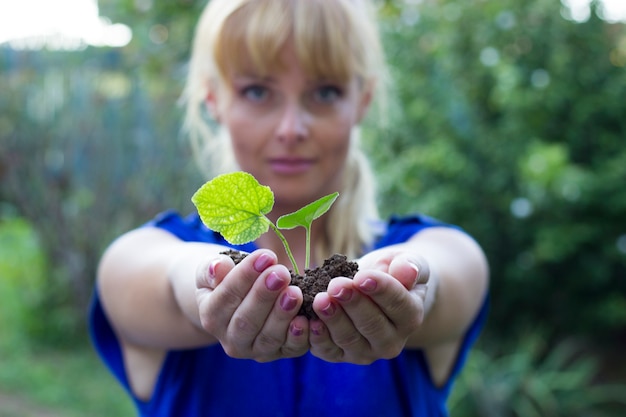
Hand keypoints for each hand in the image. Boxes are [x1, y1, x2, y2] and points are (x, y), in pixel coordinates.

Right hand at [195, 249, 308, 360]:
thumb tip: (218, 266)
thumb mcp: (211, 271)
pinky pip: (290, 349)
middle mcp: (231, 340)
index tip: (264, 256)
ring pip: (268, 337)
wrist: (240, 300)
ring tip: (294, 292)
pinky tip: (306, 319)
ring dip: (282, 315)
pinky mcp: (280, 353)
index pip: (226, 297)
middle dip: (265, 296)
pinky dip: (299, 337)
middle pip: (246, 321)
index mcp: (211, 317)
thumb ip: (211, 269)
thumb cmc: (226, 279)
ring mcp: (255, 350)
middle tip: (281, 274)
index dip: (245, 276)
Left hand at [309, 249, 428, 363]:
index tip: (362, 276)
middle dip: (353, 304)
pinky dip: (317, 338)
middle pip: (372, 325)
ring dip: (333, 319)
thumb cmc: (392, 270)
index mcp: (411, 317)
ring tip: (320, 299)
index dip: (380, 290)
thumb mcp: (406, 261)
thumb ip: (409, 265)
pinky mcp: (341, 355)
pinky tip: (309, 321)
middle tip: (336, 286)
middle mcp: (391, 341)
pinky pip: (328, 350)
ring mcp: (366, 351)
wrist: (374, 286)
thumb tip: (407, 271)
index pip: (398, 304)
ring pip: (349, 339)